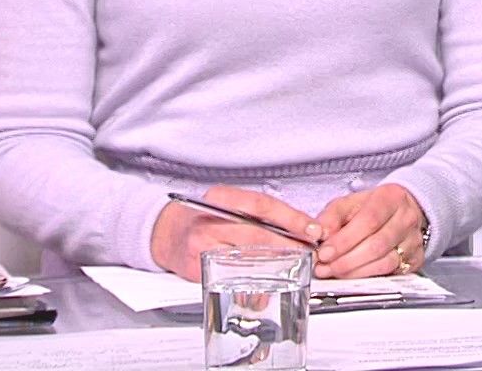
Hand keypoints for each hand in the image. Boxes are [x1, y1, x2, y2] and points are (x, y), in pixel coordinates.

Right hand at [148, 186, 321, 281]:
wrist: (168, 234)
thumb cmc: (205, 219)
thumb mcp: (230, 204)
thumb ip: (262, 213)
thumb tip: (302, 227)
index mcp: (220, 198)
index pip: (262, 205)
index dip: (291, 218)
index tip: (312, 229)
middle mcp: (210, 221)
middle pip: (258, 234)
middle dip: (290, 245)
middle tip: (310, 253)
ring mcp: (202, 247)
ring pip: (248, 258)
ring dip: (277, 265)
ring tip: (296, 267)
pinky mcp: (199, 269)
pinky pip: (234, 277)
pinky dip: (256, 282)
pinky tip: (271, 284)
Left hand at [311, 183, 427, 278]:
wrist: (402, 211)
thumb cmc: (373, 207)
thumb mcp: (349, 203)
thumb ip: (331, 216)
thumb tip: (319, 233)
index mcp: (391, 197)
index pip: (369, 220)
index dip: (344, 240)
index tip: (324, 252)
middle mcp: (407, 219)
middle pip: (377, 245)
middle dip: (345, 260)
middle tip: (324, 267)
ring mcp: (414, 240)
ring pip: (384, 263)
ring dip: (354, 272)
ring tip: (333, 272)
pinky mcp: (416, 259)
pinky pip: (391, 274)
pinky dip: (367, 277)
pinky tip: (352, 275)